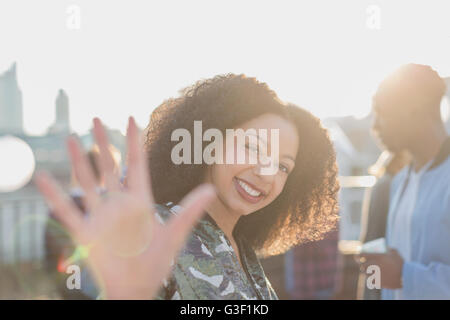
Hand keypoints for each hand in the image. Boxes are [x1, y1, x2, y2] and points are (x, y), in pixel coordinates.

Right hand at [36, 117, 215, 298]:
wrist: (137, 287)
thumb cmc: (156, 262)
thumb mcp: (175, 234)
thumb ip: (191, 210)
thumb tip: (211, 189)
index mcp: (140, 200)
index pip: (137, 164)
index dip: (134, 142)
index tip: (132, 119)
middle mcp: (118, 203)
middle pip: (109, 166)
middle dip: (103, 142)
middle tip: (96, 119)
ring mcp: (101, 216)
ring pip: (87, 181)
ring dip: (78, 160)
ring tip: (71, 138)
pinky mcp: (86, 232)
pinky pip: (67, 210)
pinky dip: (54, 194)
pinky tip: (42, 178)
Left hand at [357, 248, 403, 288]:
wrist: (406, 276)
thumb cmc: (401, 263)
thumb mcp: (395, 253)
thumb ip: (389, 249)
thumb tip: (386, 247)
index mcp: (375, 257)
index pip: (361, 256)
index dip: (357, 256)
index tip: (357, 257)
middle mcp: (373, 265)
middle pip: (362, 266)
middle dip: (362, 265)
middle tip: (364, 265)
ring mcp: (374, 274)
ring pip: (365, 274)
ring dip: (365, 273)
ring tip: (367, 272)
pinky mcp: (377, 282)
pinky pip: (371, 282)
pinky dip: (371, 281)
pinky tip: (371, 279)